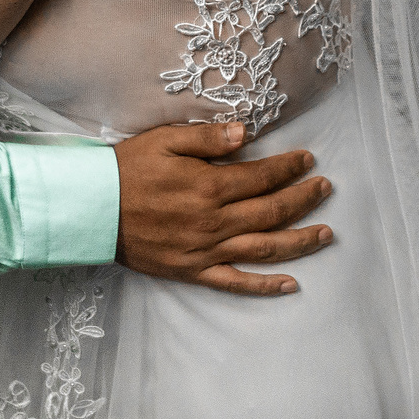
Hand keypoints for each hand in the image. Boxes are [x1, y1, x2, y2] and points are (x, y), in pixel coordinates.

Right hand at [112, 122, 332, 295]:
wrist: (92, 210)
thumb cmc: (127, 170)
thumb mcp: (164, 140)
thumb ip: (207, 137)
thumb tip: (247, 133)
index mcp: (208, 186)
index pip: (262, 177)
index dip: (290, 168)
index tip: (309, 159)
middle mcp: (213, 222)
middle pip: (272, 212)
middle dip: (303, 199)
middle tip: (326, 188)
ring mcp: (205, 251)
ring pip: (263, 249)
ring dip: (299, 241)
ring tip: (326, 234)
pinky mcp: (192, 272)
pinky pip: (236, 283)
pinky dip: (265, 285)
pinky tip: (291, 284)